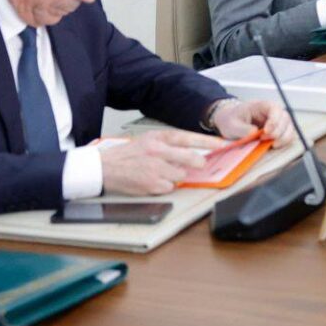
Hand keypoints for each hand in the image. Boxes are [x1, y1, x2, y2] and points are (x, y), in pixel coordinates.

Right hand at [99, 129, 224, 195]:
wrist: (104, 168)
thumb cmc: (129, 154)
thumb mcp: (149, 140)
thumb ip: (170, 144)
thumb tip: (193, 151)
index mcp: (158, 138)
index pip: (189, 138)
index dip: (208, 143)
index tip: (221, 145)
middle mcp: (158, 152)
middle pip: (191, 160)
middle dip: (198, 163)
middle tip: (199, 164)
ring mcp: (155, 170)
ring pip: (181, 176)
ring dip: (176, 176)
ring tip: (162, 172)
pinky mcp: (151, 185)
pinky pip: (169, 188)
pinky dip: (165, 186)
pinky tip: (154, 181)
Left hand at [210, 98, 294, 147]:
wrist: (230, 122)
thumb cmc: (231, 120)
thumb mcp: (231, 124)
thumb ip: (242, 129)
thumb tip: (254, 133)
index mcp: (261, 105)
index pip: (274, 109)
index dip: (274, 120)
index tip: (266, 132)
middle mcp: (272, 112)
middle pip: (285, 119)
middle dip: (278, 131)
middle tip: (264, 139)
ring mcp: (277, 121)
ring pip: (289, 127)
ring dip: (283, 137)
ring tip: (271, 144)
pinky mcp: (278, 130)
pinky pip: (287, 135)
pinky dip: (284, 141)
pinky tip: (274, 145)